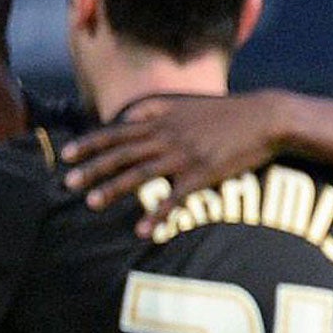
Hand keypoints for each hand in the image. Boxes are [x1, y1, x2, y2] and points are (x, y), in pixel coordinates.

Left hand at [61, 93, 285, 233]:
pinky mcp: (203, 175)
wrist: (266, 119)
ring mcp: (184, 156)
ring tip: (93, 204)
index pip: (116, 131)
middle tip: (69, 184)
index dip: (90, 143)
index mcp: (162, 119)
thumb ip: (157, 108)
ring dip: (114, 189)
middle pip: (121, 154)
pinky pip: (174, 198)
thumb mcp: (188, 103)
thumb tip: (129, 114)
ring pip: (140, 174)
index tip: (66, 155)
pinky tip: (143, 230)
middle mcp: (167, 136)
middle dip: (93, 169)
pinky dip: (157, 214)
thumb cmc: (228, 112)